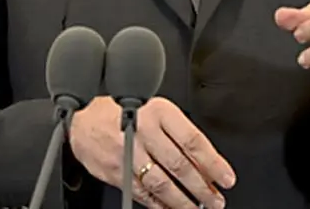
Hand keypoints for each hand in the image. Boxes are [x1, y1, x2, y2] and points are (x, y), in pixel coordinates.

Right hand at [68, 96, 235, 208]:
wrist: (83, 119)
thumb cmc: (124, 113)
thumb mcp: (155, 110)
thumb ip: (178, 133)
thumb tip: (206, 162)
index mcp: (159, 113)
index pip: (193, 141)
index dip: (213, 163)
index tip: (226, 178)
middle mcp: (144, 131)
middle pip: (180, 165)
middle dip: (202, 187)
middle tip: (215, 199)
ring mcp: (129, 153)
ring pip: (162, 182)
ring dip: (183, 200)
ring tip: (197, 207)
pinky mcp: (117, 171)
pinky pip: (143, 193)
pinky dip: (159, 204)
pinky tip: (170, 208)